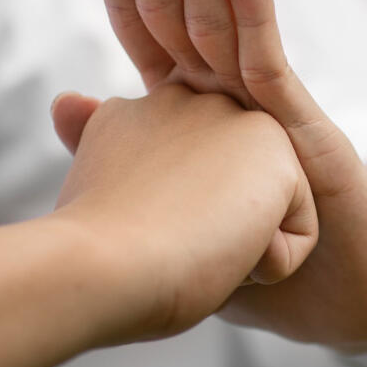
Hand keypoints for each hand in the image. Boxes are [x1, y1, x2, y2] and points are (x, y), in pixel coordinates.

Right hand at [48, 85, 316, 344]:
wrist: (100, 267)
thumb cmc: (89, 249)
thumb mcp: (89, 185)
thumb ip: (99, 148)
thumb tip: (69, 102)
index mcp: (140, 111)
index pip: (189, 184)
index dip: (167, 227)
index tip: (130, 233)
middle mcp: (190, 100)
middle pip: (229, 199)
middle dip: (205, 233)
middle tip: (160, 242)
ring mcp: (235, 120)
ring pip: (263, 215)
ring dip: (236, 248)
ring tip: (190, 246)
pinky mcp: (277, 155)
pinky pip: (297, 236)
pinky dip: (269, 265)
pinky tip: (225, 252)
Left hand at [75, 0, 366, 350]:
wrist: (353, 298)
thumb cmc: (267, 250)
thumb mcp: (181, 197)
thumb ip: (129, 145)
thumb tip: (66, 100)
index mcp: (195, 101)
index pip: (146, 11)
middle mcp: (230, 90)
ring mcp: (268, 107)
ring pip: (223, 12)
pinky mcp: (304, 134)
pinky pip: (270, 61)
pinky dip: (251, 7)